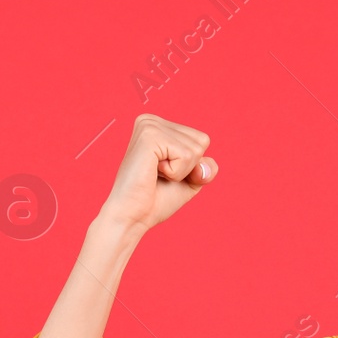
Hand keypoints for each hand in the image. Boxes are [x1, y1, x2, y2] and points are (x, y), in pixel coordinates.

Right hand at [95, 113, 217, 236]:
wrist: (131, 217)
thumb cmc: (154, 201)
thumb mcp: (189, 181)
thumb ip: (205, 168)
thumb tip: (206, 165)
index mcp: (158, 126)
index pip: (201, 140)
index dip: (192, 167)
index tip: (165, 175)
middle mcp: (151, 121)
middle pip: (202, 141)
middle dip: (188, 168)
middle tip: (160, 177)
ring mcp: (149, 125)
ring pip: (196, 148)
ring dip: (181, 171)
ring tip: (155, 175)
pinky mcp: (149, 136)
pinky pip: (185, 155)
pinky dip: (176, 173)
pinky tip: (153, 174)